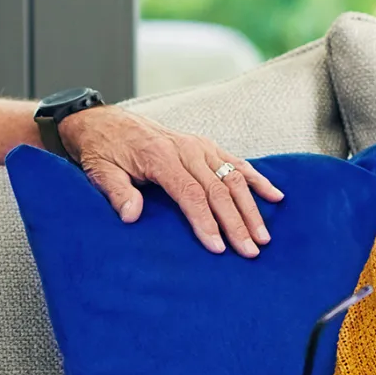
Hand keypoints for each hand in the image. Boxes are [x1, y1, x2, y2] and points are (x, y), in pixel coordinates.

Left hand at [58, 106, 283, 256]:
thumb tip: (131, 215)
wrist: (105, 123)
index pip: (191, 194)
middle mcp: (186, 149)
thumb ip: (117, 193)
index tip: (218, 247)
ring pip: (233, 178)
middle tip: (249, 251)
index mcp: (161, 156)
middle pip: (218, 189)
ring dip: (251, 207)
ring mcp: (198, 146)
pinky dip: (256, 179)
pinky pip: (236, 162)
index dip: (206, 222)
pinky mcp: (205, 146)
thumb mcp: (101, 172)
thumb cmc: (103, 151)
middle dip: (236, 222)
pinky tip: (275, 196)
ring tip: (263, 236)